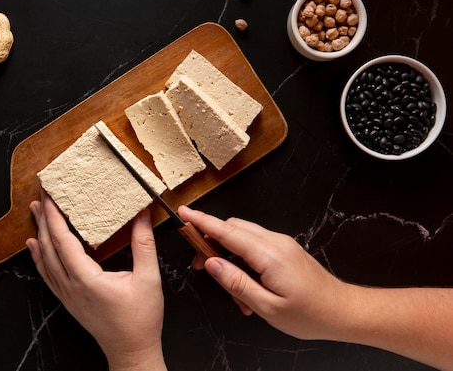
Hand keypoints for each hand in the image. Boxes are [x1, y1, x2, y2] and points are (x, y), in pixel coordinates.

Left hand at [27, 191, 165, 370]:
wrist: (131, 351)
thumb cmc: (140, 320)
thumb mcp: (149, 278)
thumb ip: (144, 244)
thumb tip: (142, 215)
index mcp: (86, 279)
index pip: (63, 240)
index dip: (54, 216)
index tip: (50, 196)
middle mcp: (71, 286)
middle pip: (49, 246)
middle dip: (44, 218)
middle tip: (41, 195)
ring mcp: (67, 295)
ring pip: (45, 260)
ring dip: (39, 233)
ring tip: (36, 212)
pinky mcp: (68, 300)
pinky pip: (47, 274)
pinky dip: (39, 257)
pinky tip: (35, 246)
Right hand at [179, 206, 452, 369]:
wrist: (343, 311)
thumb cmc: (310, 314)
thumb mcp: (267, 307)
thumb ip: (236, 283)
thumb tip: (211, 263)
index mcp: (269, 255)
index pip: (227, 232)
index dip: (202, 222)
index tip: (184, 213)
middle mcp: (275, 242)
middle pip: (233, 229)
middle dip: (211, 242)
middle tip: (200, 265)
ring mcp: (281, 244)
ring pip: (243, 237)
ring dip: (228, 255)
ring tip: (232, 288)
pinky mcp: (285, 249)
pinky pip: (255, 245)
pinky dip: (243, 258)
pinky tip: (247, 285)